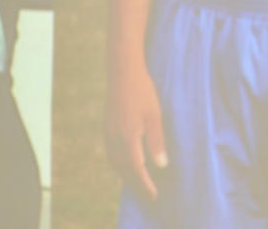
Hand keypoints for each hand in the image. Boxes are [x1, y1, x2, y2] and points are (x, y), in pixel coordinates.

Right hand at [105, 62, 167, 200]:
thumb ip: (157, 141)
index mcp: (128, 137)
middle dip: (136, 184)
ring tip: (138, 184)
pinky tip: (125, 164)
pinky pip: (111, 154)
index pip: (136, 169)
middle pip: (124, 170)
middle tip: (148, 195)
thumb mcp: (155, 115)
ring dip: (126, 176)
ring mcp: (108, 133)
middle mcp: (115, 139)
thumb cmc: (143, 92)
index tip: (154, 195)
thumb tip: (161, 166)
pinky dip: (118, 165)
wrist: (123, 73)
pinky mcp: (107, 128)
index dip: (145, 184)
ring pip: (115, 163)